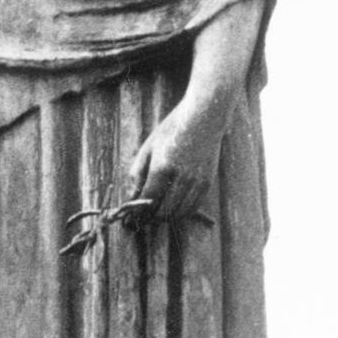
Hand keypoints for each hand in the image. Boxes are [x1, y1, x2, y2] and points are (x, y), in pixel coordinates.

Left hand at [126, 101, 222, 223]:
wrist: (204, 118)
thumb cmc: (172, 130)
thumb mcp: (148, 147)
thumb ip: (137, 173)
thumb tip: (130, 197)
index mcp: (162, 167)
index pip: (147, 200)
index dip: (138, 213)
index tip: (131, 218)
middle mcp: (181, 177)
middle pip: (163, 211)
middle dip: (150, 218)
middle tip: (143, 219)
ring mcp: (196, 182)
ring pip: (179, 213)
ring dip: (166, 218)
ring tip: (156, 214)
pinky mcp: (207, 183)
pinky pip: (193, 207)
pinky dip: (181, 213)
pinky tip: (172, 209)